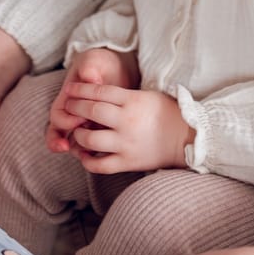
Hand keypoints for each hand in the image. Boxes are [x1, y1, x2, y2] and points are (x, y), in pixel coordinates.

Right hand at [46, 48, 138, 152]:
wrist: (123, 68)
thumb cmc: (104, 63)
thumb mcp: (95, 60)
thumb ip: (90, 67)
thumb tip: (91, 78)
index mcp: (68, 98)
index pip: (57, 115)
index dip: (64, 120)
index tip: (80, 118)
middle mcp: (74, 114)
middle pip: (57, 135)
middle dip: (58, 143)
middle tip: (67, 147)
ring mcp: (87, 124)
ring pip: (74, 144)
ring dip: (77, 149)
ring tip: (88, 151)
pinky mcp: (103, 130)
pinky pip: (93, 146)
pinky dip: (95, 151)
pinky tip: (105, 151)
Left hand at [51, 83, 192, 172]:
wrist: (186, 139)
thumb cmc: (167, 113)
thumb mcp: (147, 95)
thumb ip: (123, 95)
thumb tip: (97, 93)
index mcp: (133, 101)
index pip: (99, 91)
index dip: (81, 89)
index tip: (70, 88)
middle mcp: (127, 121)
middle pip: (92, 111)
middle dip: (75, 107)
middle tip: (67, 106)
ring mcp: (126, 143)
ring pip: (90, 139)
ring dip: (79, 134)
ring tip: (77, 131)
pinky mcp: (128, 162)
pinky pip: (100, 165)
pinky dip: (88, 161)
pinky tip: (84, 155)